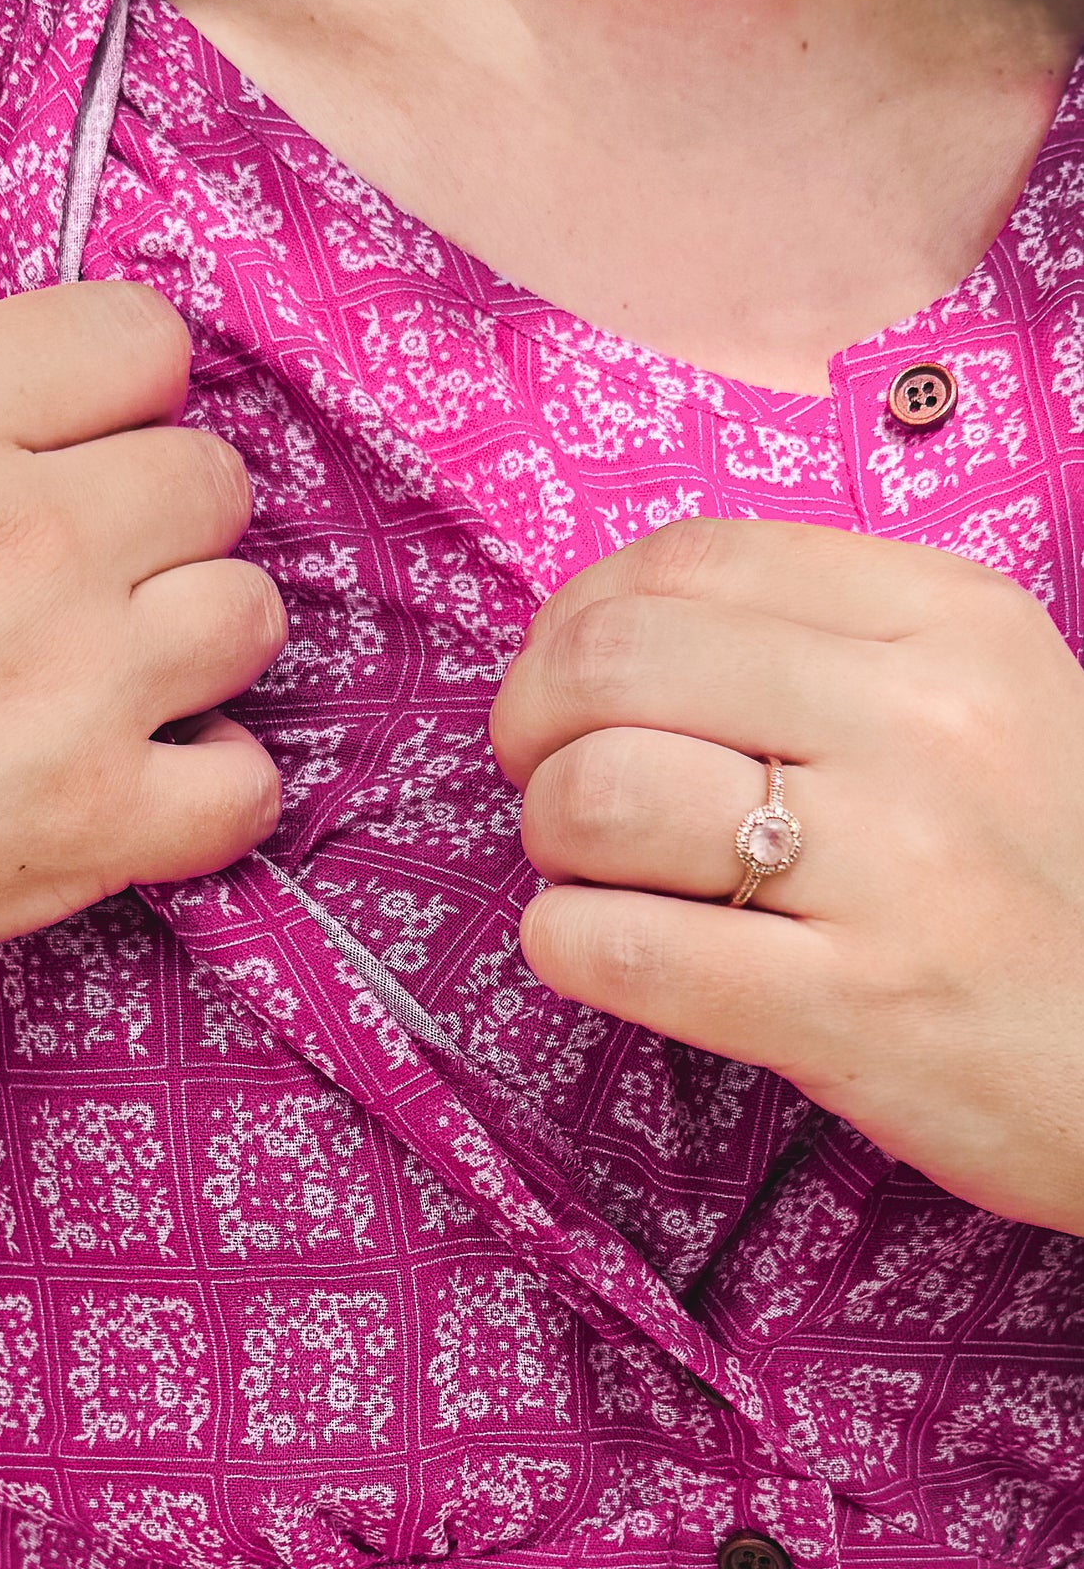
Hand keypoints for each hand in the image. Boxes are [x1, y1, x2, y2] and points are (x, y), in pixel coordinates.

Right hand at [0, 283, 282, 1058]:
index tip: (69, 461)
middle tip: (73, 602)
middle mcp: (27, 524)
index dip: (116, 406)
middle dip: (157, 535)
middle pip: (211, 480)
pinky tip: (127, 804)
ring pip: (249, 615)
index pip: (139, 339)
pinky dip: (203, 798)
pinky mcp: (91, 818)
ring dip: (194, 655)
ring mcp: (75, 671)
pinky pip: (247, 783)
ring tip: (106, 700)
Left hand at [490, 517, 1083, 1231]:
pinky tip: (598, 950)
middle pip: (614, 661)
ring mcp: (893, 868)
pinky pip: (621, 948)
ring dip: (552, 839)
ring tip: (598, 874)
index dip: (579, 619)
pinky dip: (567, 944)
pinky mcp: (851, 1009)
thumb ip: (816, 645)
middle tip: (550, 783)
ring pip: (601, 794)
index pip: (690, 560)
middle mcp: (925, 722)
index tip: (570, 684)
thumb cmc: (1037, 880)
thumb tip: (600, 635)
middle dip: (534, 724)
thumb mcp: (979, 705)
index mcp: (951, 621)